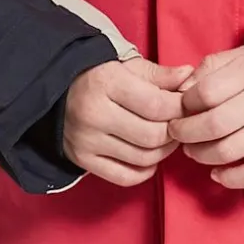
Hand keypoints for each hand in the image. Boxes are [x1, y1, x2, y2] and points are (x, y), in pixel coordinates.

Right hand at [61, 56, 195, 186]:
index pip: (157, 105)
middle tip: (180, 124)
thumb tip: (189, 78)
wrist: (55, 90)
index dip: (180, 108)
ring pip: (143, 158)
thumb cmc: (98, 76)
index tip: (188, 106)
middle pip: (152, 135)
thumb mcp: (127, 67)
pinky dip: (145, 171)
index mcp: (106, 83)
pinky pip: (124, 177)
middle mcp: (94, 114)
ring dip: (164, 151)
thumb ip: (160, 75)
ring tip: (167, 138)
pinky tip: (150, 157)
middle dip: (175, 132)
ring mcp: (86, 141)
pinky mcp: (82, 160)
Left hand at [168, 43, 243, 188]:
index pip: (207, 91)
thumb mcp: (241, 56)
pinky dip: (230, 179)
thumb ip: (209, 68)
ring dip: (201, 155)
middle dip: (185, 132)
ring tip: (192, 150)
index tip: (181, 105)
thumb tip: (180, 92)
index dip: (185, 102)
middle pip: (214, 124)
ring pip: (229, 151)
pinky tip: (216, 173)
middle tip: (176, 132)